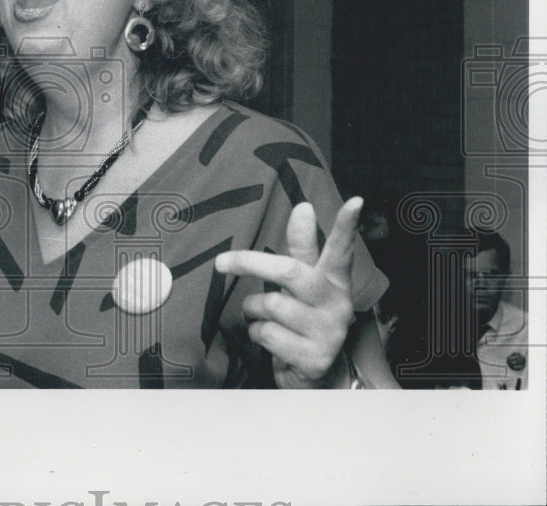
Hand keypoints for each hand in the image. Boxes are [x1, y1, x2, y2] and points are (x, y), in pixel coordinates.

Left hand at [215, 197, 361, 387]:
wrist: (314, 376)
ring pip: (270, 305)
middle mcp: (337, 303)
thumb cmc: (304, 317)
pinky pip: (267, 334)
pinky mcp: (314, 357)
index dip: (347, 227)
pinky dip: (257, 335)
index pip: (341, 250)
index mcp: (334, 280)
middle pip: (289, 270)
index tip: (356, 201)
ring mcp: (329, 332)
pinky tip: (271, 340)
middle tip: (221, 262)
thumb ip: (302, 247)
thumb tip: (304, 207)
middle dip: (250, 263)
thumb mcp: (302, 281)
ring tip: (264, 318)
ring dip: (254, 311)